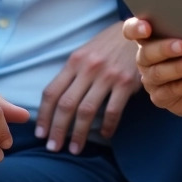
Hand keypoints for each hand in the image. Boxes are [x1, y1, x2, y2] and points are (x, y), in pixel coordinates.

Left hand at [36, 21, 141, 153]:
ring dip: (78, 134)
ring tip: (75, 149)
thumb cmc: (109, 45)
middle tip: (53, 148)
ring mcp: (107, 75)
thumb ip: (73, 72)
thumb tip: (56, 100)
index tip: (40, 133)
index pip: (51, 92)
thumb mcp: (86, 51)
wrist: (140, 32)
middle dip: (57, 130)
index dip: (44, 115)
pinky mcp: (126, 82)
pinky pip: (113, 111)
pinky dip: (107, 127)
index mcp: (74, 61)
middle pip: (66, 104)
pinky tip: (105, 135)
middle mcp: (88, 68)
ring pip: (86, 111)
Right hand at [124, 17, 181, 122]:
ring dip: (177, 68)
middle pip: (146, 53)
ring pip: (157, 73)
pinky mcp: (159, 97)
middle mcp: (145, 59)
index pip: (131, 30)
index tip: (147, 27)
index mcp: (148, 39)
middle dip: (164, 49)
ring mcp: (150, 79)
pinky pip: (167, 92)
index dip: (135, 28)